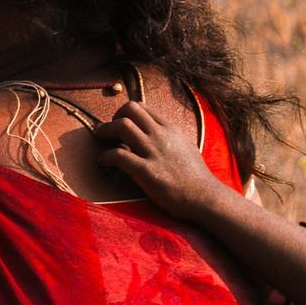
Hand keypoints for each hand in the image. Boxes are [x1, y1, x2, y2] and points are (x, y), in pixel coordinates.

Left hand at [94, 101, 224, 220]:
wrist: (205, 197)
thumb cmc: (195, 177)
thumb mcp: (185, 147)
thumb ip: (168, 138)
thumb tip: (153, 134)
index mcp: (170, 128)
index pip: (142, 106)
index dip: (126, 113)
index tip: (120, 123)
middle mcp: (161, 135)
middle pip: (130, 109)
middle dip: (113, 117)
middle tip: (107, 131)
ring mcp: (153, 152)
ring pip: (122, 126)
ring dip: (105, 131)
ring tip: (100, 141)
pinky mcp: (146, 171)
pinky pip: (118, 155)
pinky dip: (105, 157)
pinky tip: (103, 163)